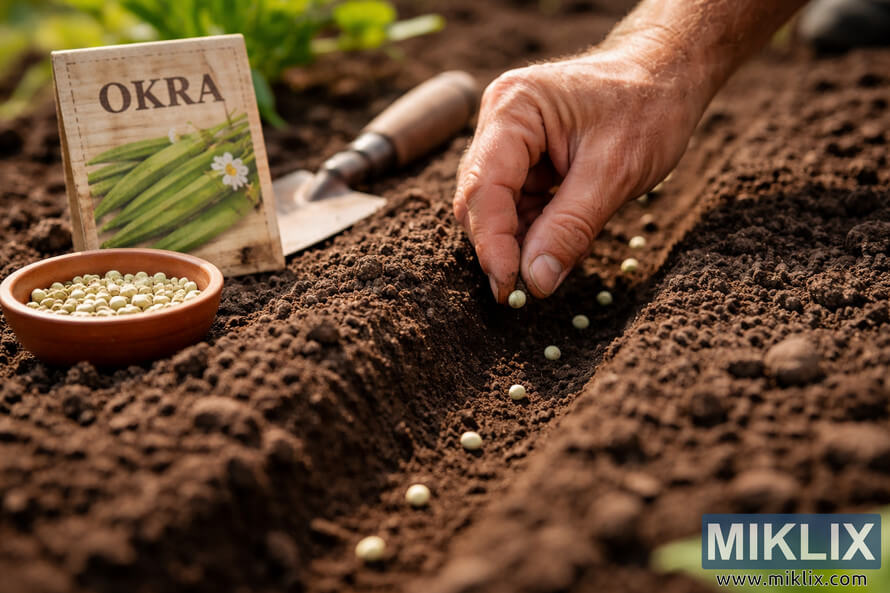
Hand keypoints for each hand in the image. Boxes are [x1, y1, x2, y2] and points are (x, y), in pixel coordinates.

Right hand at [453, 41, 706, 301]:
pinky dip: (535, 232)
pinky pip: (517, 206)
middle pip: (480, 200)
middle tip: (524, 292)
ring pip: (497, 209)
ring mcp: (508, 140)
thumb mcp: (615, 173)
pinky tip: (558, 244)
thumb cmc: (647, 109)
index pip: (484, 187)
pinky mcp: (522, 159)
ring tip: (552, 263)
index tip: (508, 289)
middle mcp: (499, 121)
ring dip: (520, 243)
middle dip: (502, 246)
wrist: (667, 77)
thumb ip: (570, 228)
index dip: (492, 243)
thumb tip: (536, 283)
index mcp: (514, 109)